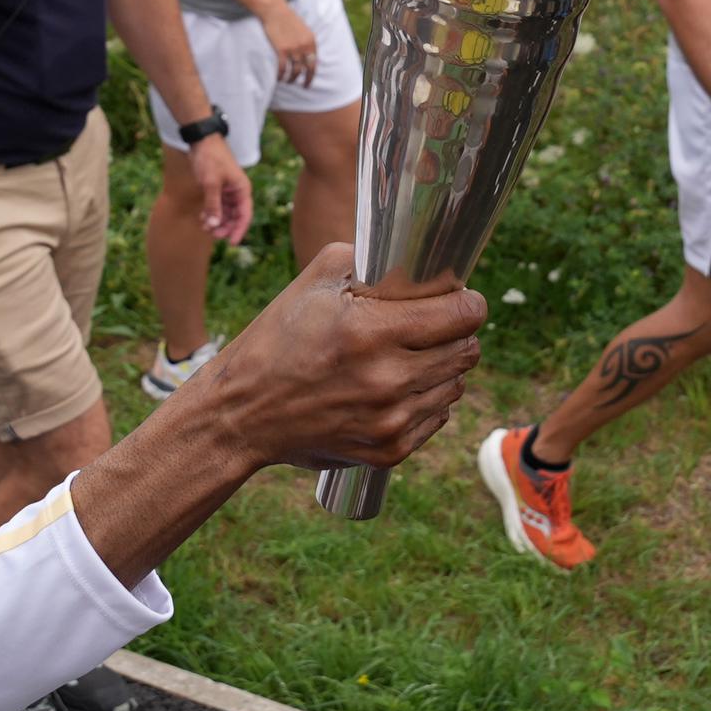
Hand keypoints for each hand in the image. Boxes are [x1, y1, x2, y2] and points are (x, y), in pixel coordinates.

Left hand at [186, 134, 252, 243]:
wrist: (201, 141)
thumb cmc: (210, 158)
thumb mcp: (210, 183)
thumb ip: (212, 205)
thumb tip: (213, 225)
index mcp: (242, 189)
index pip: (245, 215)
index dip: (239, 230)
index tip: (231, 243)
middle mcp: (237, 192)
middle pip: (235, 216)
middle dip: (225, 227)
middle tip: (213, 235)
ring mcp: (227, 191)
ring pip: (225, 213)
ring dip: (216, 222)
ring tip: (204, 227)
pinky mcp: (217, 188)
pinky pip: (217, 206)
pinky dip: (211, 214)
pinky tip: (202, 219)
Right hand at [191, 246, 485, 476]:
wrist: (242, 414)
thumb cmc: (277, 339)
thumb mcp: (312, 282)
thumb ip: (367, 260)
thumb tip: (415, 258)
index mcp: (370, 331)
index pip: (462, 315)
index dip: (468, 302)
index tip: (460, 299)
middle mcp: (387, 379)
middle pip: (467, 352)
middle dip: (458, 334)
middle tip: (435, 326)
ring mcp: (390, 421)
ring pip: (455, 386)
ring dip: (442, 368)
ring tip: (408, 358)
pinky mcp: (389, 451)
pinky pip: (436, 418)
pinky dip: (424, 400)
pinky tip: (394, 389)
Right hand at [262, 0, 318, 84]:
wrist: (274, 10)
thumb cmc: (286, 18)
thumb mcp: (302, 29)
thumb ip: (306, 41)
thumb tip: (308, 55)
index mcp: (311, 40)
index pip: (314, 61)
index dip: (312, 72)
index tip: (309, 78)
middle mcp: (304, 46)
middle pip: (308, 68)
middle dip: (307, 79)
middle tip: (305, 87)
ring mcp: (293, 49)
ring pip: (296, 70)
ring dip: (292, 78)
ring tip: (288, 82)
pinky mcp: (282, 50)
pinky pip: (283, 68)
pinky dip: (281, 75)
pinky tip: (279, 78)